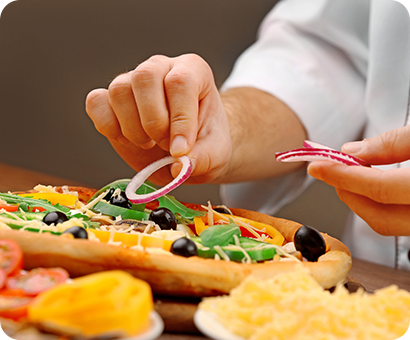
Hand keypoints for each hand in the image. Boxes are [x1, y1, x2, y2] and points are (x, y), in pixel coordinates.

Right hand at [86, 54, 231, 185]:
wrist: (188, 151)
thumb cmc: (205, 144)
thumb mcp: (215, 154)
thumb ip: (202, 159)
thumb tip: (179, 167)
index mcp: (193, 71)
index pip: (180, 82)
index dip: (179, 118)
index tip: (180, 149)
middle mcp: (161, 68)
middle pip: (144, 77)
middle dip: (153, 121)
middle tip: (164, 145)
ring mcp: (132, 81)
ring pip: (119, 90)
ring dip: (133, 127)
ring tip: (149, 143)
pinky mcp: (110, 99)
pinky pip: (96, 102)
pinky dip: (107, 125)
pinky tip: (126, 139)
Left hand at [307, 125, 409, 235]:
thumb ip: (394, 143)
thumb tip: (353, 151)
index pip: (378, 189)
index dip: (342, 177)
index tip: (316, 166)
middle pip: (379, 218)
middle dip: (348, 194)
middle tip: (328, 170)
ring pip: (389, 223)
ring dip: (363, 200)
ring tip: (349, 173)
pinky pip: (400, 220)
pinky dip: (382, 204)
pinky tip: (374, 184)